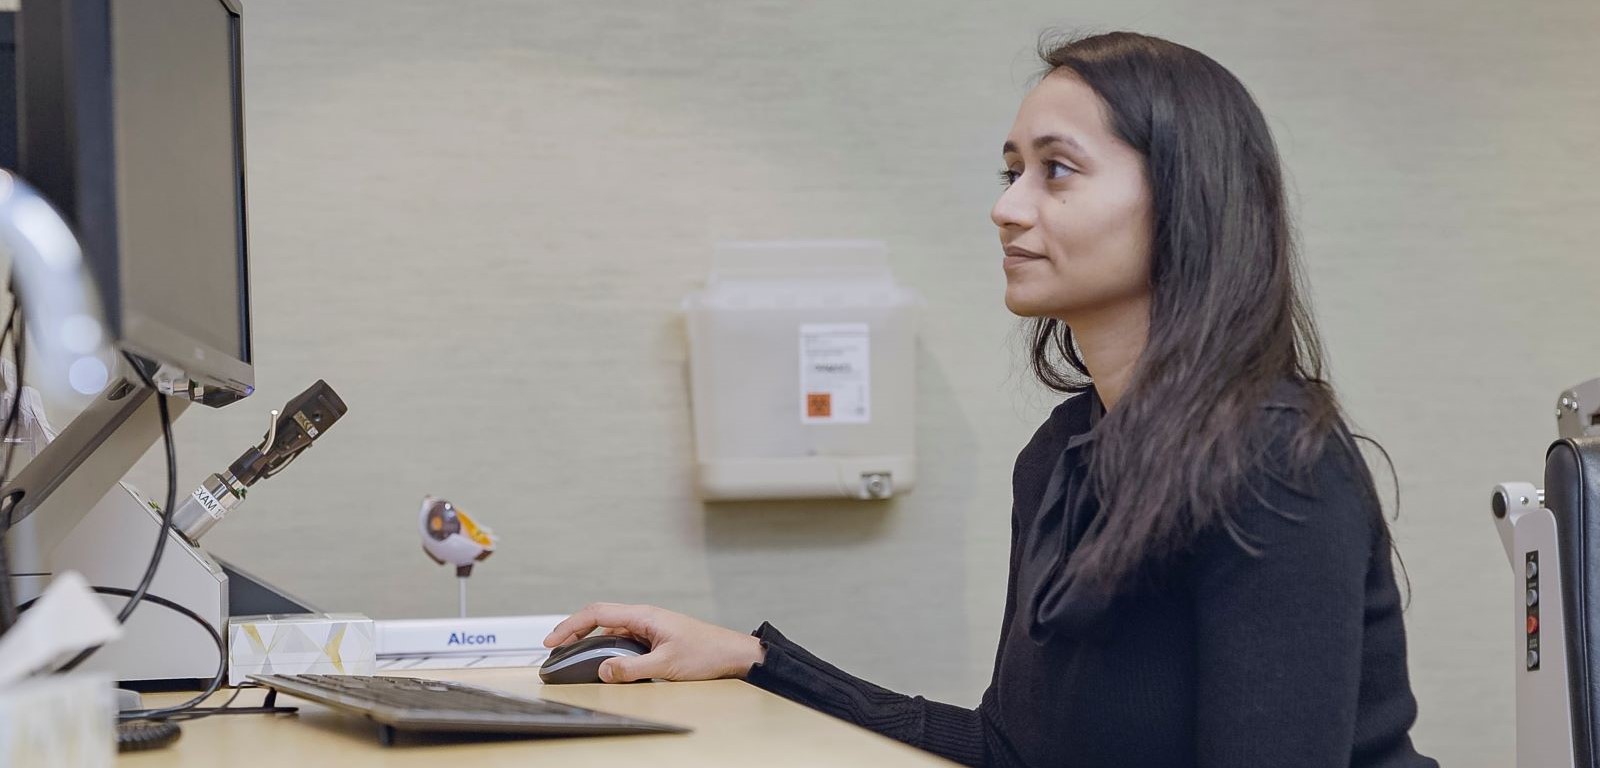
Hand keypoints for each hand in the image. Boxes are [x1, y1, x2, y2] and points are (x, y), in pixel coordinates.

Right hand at [543, 603, 765, 683]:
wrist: (732, 653)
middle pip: (599, 618)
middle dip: (573, 631)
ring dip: (589, 641)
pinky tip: (600, 661)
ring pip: (610, 630)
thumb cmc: (706, 653)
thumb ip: (632, 668)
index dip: (570, 626)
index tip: (552, 640)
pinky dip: (605, 648)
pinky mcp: (653, 638)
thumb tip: (603, 670)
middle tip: (553, 649)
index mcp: (644, 615)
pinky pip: (622, 639)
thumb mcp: (666, 665)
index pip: (597, 614)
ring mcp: (648, 627)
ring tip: (571, 656)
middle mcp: (643, 617)